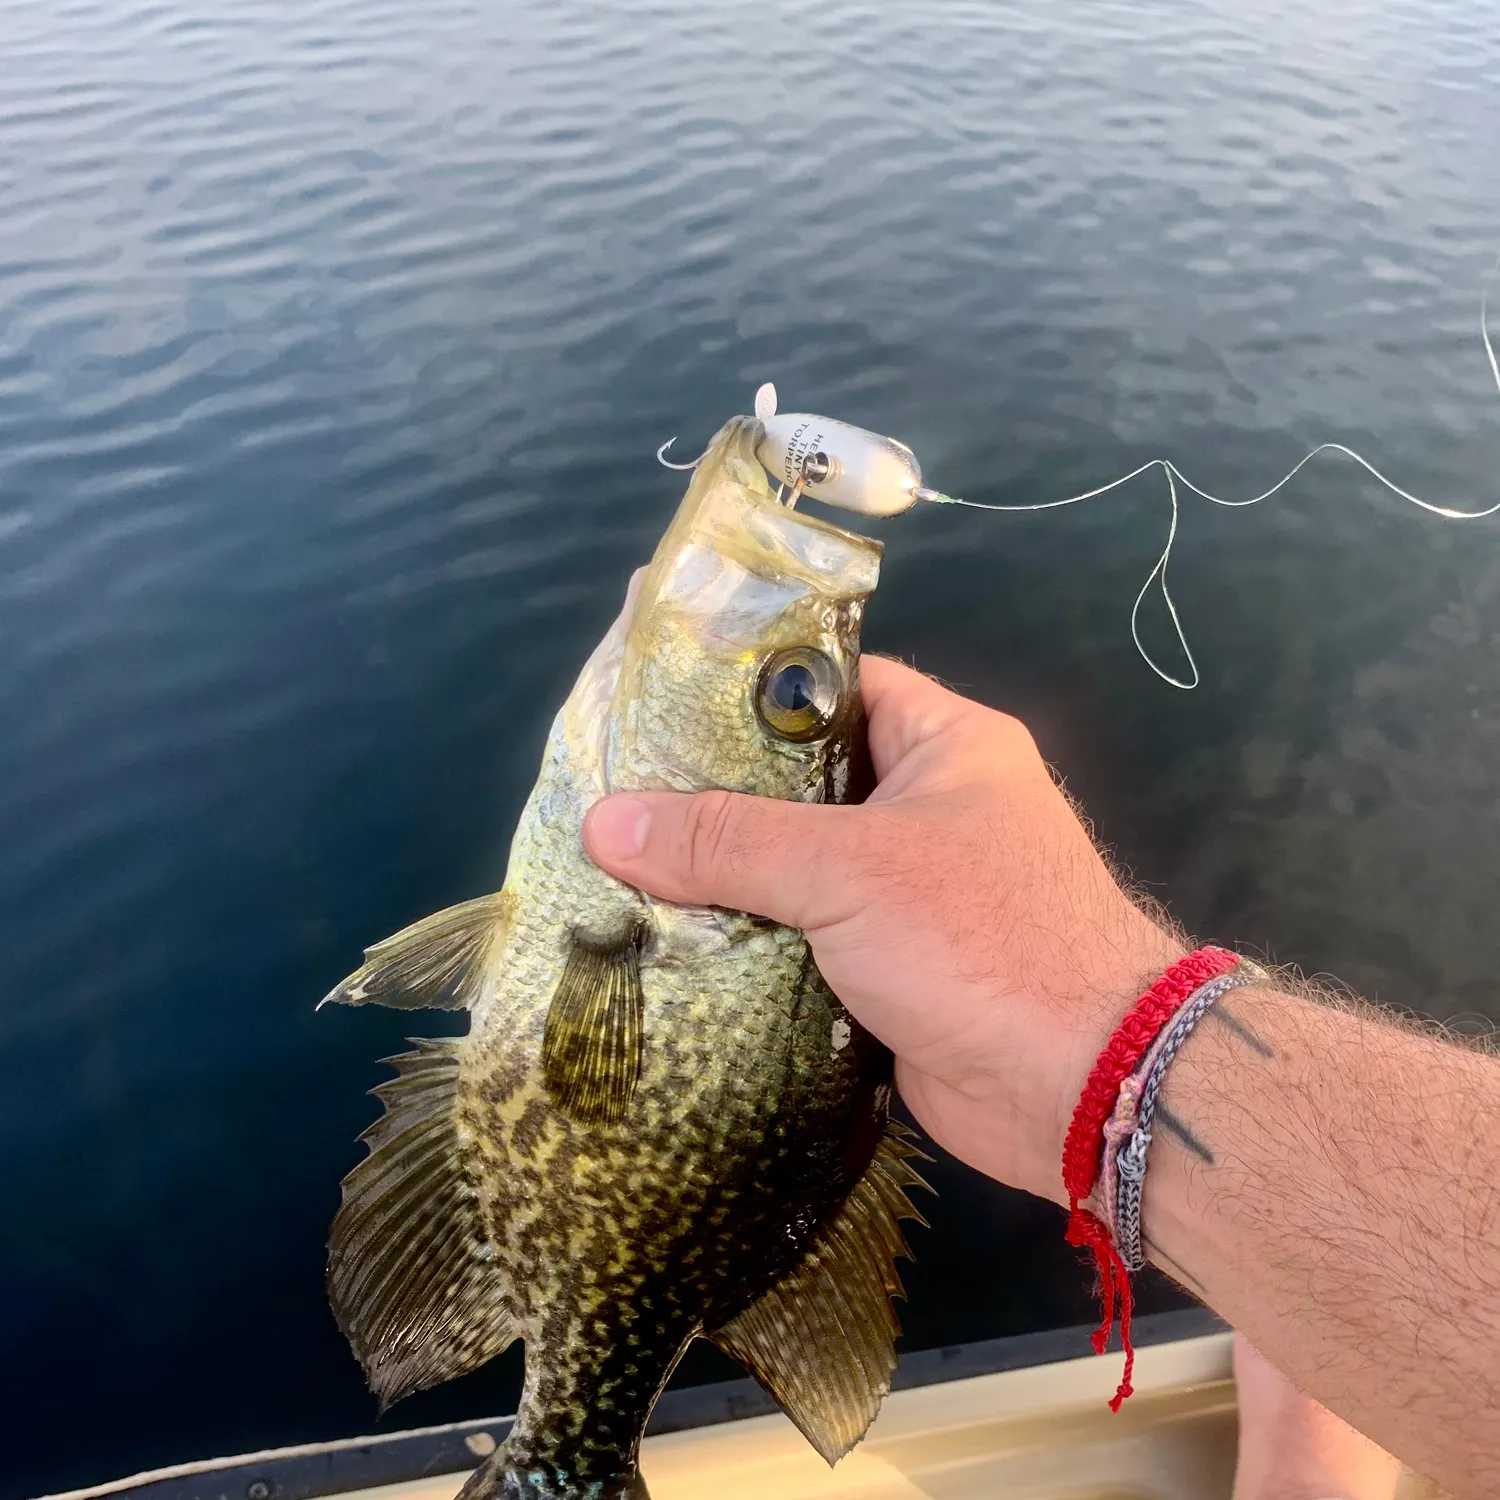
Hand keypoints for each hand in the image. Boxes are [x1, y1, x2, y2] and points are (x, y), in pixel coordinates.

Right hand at [583, 656, 1182, 1201]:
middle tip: (613, 791)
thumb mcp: (848, 868)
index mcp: (945, 744)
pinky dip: (745, 947)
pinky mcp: (889, 972)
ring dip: (721, 881)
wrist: (1078, 1089)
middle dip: (715, 796)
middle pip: (803, 785)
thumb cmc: (980, 939)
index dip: (750, 690)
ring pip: (795, 871)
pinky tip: (662, 946)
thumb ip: (727, 841)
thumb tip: (602, 819)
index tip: (658, 700)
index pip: (836, 686)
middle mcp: (928, 809)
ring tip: (613, 867)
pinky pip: (801, 942)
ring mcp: (909, 896)